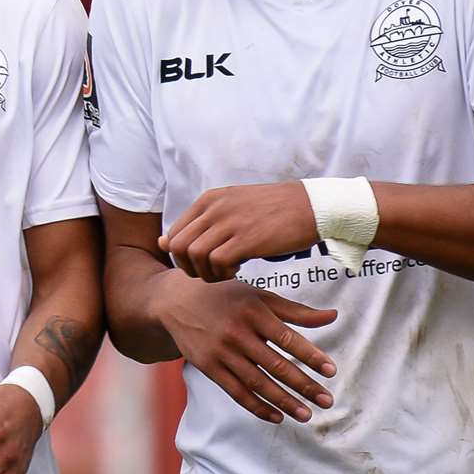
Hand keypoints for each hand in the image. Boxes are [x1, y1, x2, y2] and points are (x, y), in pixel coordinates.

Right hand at [156, 269, 337, 423]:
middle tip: (326, 401)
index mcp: (253, 311)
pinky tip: (277, 416)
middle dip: (303, 386)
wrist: (176, 301)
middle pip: (275, 365)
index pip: (288, 338)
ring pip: (257, 383)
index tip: (331, 371)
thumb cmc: (225, 296)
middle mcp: (237, 332)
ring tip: (306, 415)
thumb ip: (295, 311)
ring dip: (284, 402)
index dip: (310, 356)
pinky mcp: (208, 367)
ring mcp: (221, 352)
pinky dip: (257, 407)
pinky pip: (236, 392)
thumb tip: (333, 316)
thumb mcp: (259, 296)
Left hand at [160, 182, 318, 281]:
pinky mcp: (246, 238)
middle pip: (177, 247)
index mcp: (208, 199)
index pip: (172, 234)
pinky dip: (222, 274)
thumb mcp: (231, 209)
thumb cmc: (272, 211)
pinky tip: (238, 270)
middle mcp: (214, 208)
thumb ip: (198, 225)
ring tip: (225, 273)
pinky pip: (217, 263)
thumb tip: (161, 243)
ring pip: (194, 256)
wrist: (312, 207)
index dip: (182, 257)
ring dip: (206, 273)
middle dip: (189, 268)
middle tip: (210, 273)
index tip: (202, 264)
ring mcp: (229, 222)